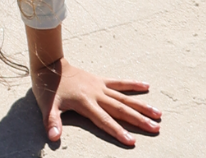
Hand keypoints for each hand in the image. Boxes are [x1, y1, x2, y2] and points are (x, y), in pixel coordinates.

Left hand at [31, 59, 160, 146]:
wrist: (49, 64)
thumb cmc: (48, 88)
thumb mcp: (46, 106)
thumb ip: (51, 121)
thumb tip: (53, 137)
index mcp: (85, 103)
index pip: (105, 121)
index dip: (118, 132)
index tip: (132, 142)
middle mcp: (96, 94)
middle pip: (121, 109)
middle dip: (139, 120)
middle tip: (156, 128)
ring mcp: (100, 86)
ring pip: (125, 97)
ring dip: (142, 105)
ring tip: (158, 113)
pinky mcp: (100, 80)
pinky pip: (119, 83)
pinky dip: (133, 84)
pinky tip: (147, 85)